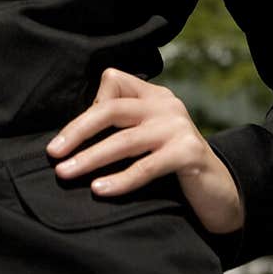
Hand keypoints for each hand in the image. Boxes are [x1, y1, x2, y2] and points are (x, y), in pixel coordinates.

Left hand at [45, 67, 244, 234]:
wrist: (219, 191)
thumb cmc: (171, 166)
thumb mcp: (146, 138)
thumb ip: (120, 127)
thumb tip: (69, 139)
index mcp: (153, 95)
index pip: (113, 82)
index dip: (88, 109)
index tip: (69, 139)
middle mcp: (166, 104)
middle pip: (112, 109)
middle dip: (78, 131)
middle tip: (53, 153)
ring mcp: (179, 127)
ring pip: (125, 141)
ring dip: (90, 158)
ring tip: (65, 173)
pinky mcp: (189, 153)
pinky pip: (146, 166)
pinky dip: (120, 179)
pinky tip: (100, 190)